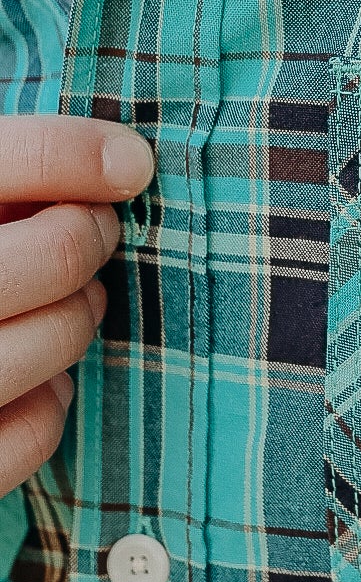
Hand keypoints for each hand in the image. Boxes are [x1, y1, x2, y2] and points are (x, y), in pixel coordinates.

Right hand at [0, 116, 153, 494]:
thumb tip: (120, 163)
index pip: (7, 161)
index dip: (80, 154)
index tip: (128, 164)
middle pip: (56, 252)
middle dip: (89, 236)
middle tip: (90, 230)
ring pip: (58, 336)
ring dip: (79, 314)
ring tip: (65, 300)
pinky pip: (35, 427)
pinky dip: (52, 400)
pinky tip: (35, 377)